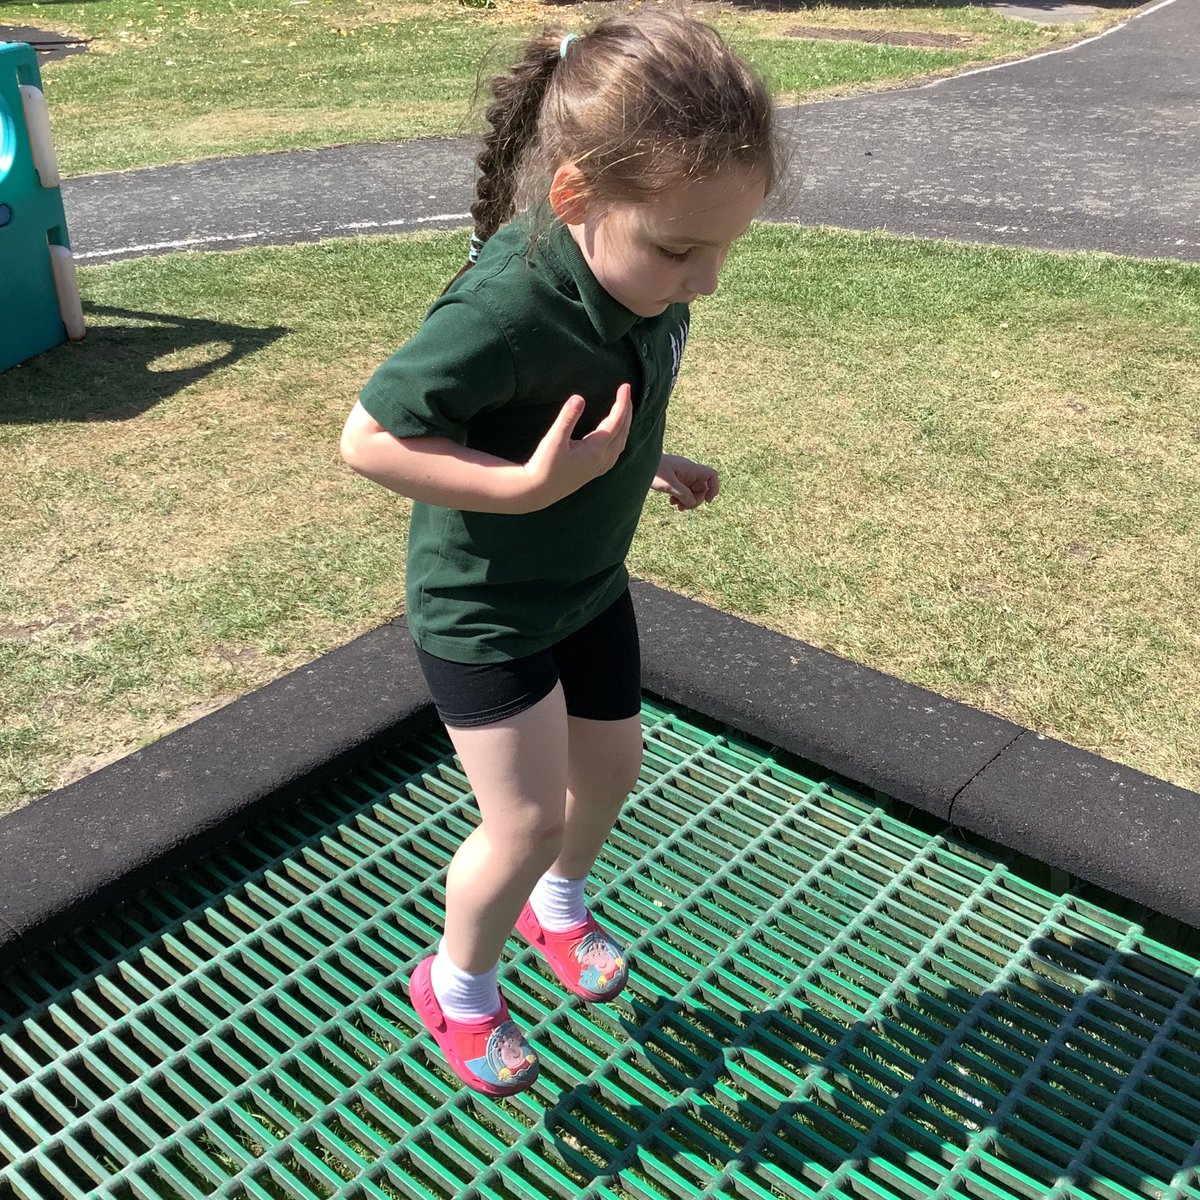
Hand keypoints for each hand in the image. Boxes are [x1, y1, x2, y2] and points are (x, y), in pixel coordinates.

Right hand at [521, 383, 632, 508]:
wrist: (538, 491)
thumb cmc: (544, 466)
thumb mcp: (554, 440)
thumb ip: (567, 418)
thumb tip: (579, 397)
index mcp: (596, 450)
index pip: (615, 421)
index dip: (622, 402)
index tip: (625, 386)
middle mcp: (602, 459)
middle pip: (623, 431)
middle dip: (627, 411)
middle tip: (626, 393)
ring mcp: (599, 467)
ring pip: (621, 442)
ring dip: (625, 425)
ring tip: (625, 410)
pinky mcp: (593, 472)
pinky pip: (615, 452)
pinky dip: (620, 438)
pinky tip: (616, 436)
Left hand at [652, 454, 719, 509]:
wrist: (637, 463)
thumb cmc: (652, 470)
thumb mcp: (668, 485)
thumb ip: (683, 494)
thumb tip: (693, 503)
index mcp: (689, 469)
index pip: (711, 475)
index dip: (714, 488)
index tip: (707, 500)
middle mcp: (688, 470)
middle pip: (702, 487)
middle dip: (695, 499)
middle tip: (682, 507)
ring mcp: (681, 474)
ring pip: (692, 490)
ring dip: (687, 500)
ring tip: (676, 505)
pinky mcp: (674, 478)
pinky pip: (683, 489)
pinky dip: (680, 497)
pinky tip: (671, 501)